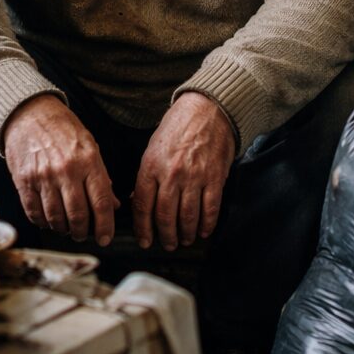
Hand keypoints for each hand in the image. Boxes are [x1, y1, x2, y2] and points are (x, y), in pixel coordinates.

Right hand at [2, 95, 117, 245]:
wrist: (29, 114)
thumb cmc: (63, 129)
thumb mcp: (90, 147)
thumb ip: (101, 177)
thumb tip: (114, 205)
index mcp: (88, 161)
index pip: (101, 202)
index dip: (105, 226)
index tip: (105, 238)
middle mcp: (66, 170)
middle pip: (78, 215)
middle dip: (82, 232)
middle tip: (83, 235)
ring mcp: (44, 177)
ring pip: (56, 218)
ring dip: (63, 229)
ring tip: (66, 228)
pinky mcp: (24, 181)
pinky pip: (34, 212)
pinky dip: (43, 222)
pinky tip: (48, 220)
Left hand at [131, 93, 235, 250]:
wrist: (207, 109)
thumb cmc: (178, 127)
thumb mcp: (153, 147)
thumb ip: (146, 176)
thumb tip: (139, 202)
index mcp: (151, 166)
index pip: (143, 206)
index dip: (143, 229)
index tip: (145, 241)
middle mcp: (171, 174)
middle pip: (165, 216)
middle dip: (165, 236)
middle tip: (167, 244)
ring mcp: (194, 177)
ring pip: (187, 217)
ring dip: (185, 234)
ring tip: (185, 239)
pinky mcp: (214, 178)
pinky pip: (210, 208)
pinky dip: (207, 224)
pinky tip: (204, 230)